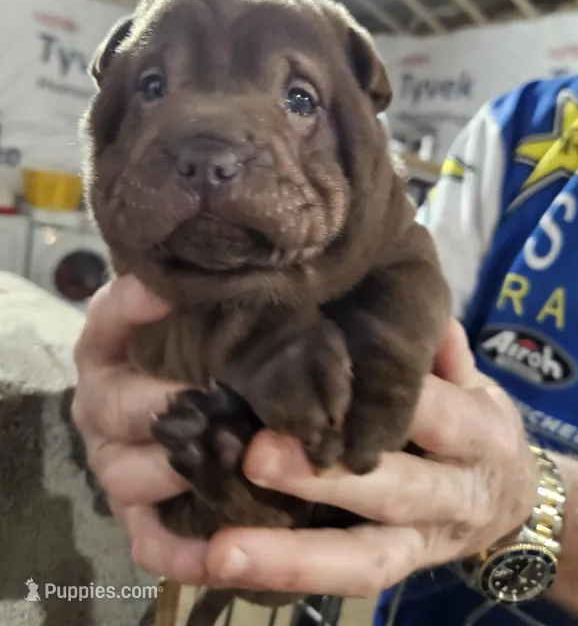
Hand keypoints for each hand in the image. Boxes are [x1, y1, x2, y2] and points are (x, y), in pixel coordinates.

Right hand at [72, 276, 208, 580]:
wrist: (203, 415)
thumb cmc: (206, 355)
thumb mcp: (204, 323)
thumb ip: (205, 298)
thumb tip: (233, 267)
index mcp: (109, 355)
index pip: (106, 323)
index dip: (129, 307)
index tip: (164, 294)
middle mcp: (103, 409)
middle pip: (117, 407)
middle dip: (166, 407)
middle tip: (217, 403)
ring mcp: (116, 465)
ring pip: (129, 475)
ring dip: (177, 470)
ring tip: (230, 459)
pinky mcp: (139, 516)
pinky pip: (149, 541)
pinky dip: (179, 551)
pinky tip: (218, 549)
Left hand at [200, 321, 539, 596]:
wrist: (513, 502)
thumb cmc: (478, 426)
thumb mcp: (477, 385)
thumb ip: (447, 354)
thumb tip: (420, 314)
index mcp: (480, 437)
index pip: (440, 417)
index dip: (394, 402)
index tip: (334, 376)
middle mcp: (454, 498)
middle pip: (393, 490)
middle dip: (324, 480)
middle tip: (255, 456)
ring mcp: (423, 544)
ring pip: (365, 558)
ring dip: (294, 555)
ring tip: (226, 549)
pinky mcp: (398, 570)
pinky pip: (344, 582)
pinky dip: (289, 577)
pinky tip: (229, 565)